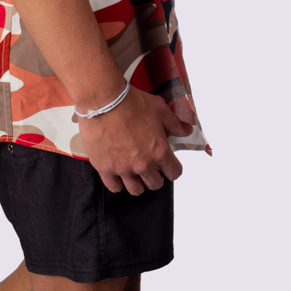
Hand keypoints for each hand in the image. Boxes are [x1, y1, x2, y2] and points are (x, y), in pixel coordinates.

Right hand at [77, 86, 193, 195]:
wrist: (104, 101)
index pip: (174, 172)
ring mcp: (123, 169)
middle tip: (150, 166)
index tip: (168, 165)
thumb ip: (174, 123)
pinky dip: (117, 183)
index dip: (173, 169)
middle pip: (155, 184)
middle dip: (155, 176)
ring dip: (138, 182)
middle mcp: (143, 164)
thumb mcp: (159, 109)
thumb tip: (186, 130)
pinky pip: (114, 187)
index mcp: (159, 151)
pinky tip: (118, 175)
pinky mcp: (105, 168)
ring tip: (134, 172)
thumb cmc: (132, 102)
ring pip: (136, 190)